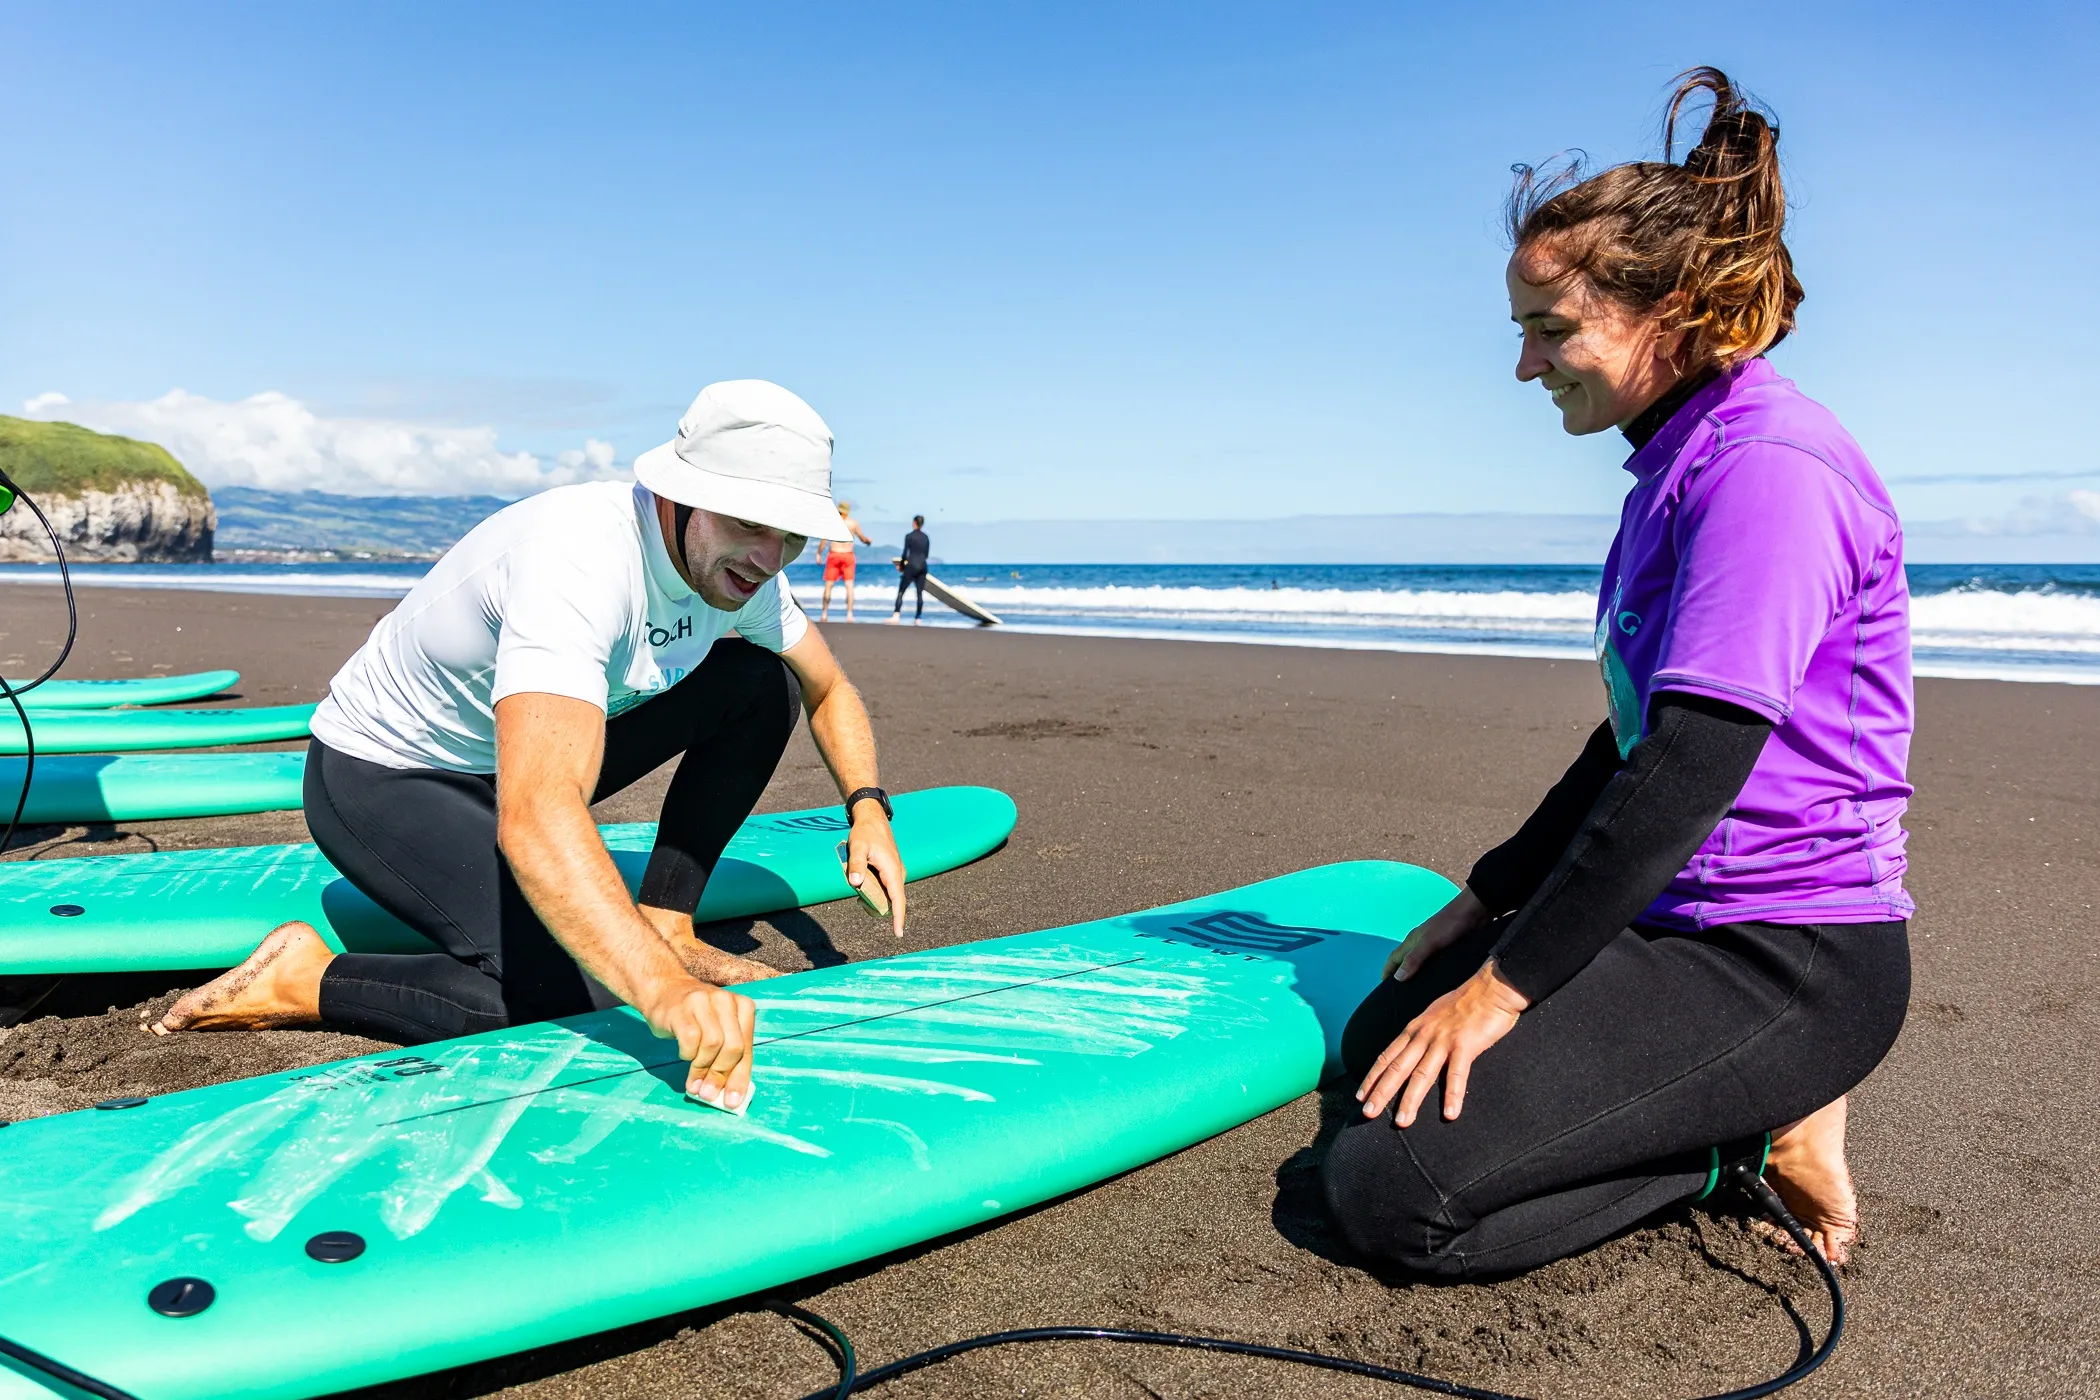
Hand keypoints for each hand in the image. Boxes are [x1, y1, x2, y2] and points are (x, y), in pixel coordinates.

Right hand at [640, 976, 757, 1110]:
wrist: (664, 990)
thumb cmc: (696, 1017)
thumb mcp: (718, 1030)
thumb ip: (726, 1056)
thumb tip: (727, 1095)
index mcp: (743, 1007)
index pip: (746, 1049)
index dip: (740, 1078)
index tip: (732, 1101)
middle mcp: (726, 1001)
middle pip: (733, 1047)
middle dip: (721, 1075)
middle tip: (708, 1093)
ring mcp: (704, 1002)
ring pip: (712, 1045)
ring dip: (702, 1068)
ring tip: (694, 1081)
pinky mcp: (682, 1009)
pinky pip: (690, 1040)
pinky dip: (688, 1054)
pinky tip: (684, 1055)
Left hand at [847, 807, 907, 937]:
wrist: (873, 819)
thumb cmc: (865, 833)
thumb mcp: (857, 847)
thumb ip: (856, 864)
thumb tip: (855, 883)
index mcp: (893, 871)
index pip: (898, 900)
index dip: (898, 918)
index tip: (898, 933)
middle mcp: (898, 873)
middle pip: (893, 900)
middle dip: (879, 907)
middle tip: (861, 903)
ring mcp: (896, 872)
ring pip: (889, 894)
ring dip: (876, 898)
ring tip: (860, 892)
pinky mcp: (892, 870)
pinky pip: (886, 887)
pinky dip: (876, 891)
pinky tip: (863, 886)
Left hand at [1356, 961, 1528, 1126]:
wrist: (1491, 987)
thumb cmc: (1466, 1002)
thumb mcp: (1434, 1015)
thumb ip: (1423, 1033)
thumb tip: (1414, 1049)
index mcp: (1415, 1029)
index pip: (1387, 1056)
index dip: (1372, 1077)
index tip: (1360, 1095)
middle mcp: (1423, 1035)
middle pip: (1397, 1068)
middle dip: (1381, 1092)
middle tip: (1368, 1113)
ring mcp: (1443, 1040)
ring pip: (1422, 1074)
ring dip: (1410, 1100)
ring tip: (1402, 1122)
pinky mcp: (1465, 1045)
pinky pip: (1457, 1074)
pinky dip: (1452, 1094)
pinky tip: (1450, 1114)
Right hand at [1383, 886, 1490, 981]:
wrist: (1474, 911)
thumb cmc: (1449, 924)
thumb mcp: (1429, 942)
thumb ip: (1414, 959)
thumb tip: (1398, 978)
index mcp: (1412, 940)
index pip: (1394, 958)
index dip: (1387, 971)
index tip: (1383, 986)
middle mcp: (1420, 942)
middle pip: (1405, 960)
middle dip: (1400, 974)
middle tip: (1400, 993)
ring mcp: (1434, 945)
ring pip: (1420, 962)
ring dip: (1416, 974)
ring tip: (1418, 990)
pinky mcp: (1447, 947)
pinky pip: (1434, 962)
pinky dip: (1431, 971)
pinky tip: (1437, 980)